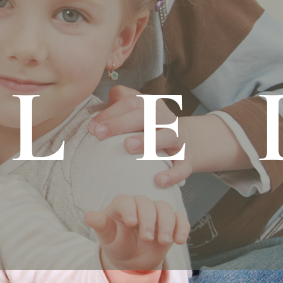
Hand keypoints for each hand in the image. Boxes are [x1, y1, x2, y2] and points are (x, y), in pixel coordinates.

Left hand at [86, 194, 182, 272]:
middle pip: (147, 204)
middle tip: (147, 238)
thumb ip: (101, 226)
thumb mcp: (108, 238)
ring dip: (167, 224)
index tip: (131, 223)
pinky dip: (182, 228)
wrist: (134, 259)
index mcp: (122, 205)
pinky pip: (180, 219)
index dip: (129, 210)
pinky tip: (180, 241)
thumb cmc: (118, 245)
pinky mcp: (171, 221)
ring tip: (164, 241)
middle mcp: (140, 205)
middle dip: (149, 220)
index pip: (126, 201)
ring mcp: (157, 212)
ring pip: (165, 208)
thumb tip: (88, 216)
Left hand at [89, 86, 250, 187]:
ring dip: (147, 140)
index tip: (92, 126)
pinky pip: (182, 167)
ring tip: (128, 146)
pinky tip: (158, 180)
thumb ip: (120, 103)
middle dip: (121, 123)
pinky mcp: (186, 160)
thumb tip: (99, 106)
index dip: (111, 112)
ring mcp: (178, 140)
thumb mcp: (139, 112)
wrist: (190, 142)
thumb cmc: (152, 128)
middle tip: (99, 133)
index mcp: (152, 106)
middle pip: (146, 116)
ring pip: (167, 136)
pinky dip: (172, 174)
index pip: (132, 102)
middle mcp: (166, 119)